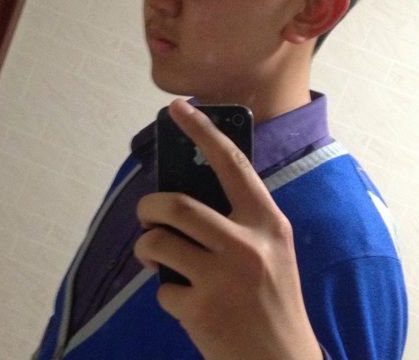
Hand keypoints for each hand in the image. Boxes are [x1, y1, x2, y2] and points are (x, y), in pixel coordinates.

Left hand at [134, 99, 322, 359]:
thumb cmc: (271, 301)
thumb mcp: (270, 251)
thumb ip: (238, 220)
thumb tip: (184, 192)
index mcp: (268, 223)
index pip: (231, 163)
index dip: (202, 131)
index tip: (176, 107)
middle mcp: (249, 244)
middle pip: (176, 204)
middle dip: (149, 207)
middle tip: (147, 215)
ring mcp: (224, 278)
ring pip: (158, 241)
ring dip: (147, 248)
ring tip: (157, 258)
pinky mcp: (202, 310)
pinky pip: (162, 289)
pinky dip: (165, 294)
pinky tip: (186, 305)